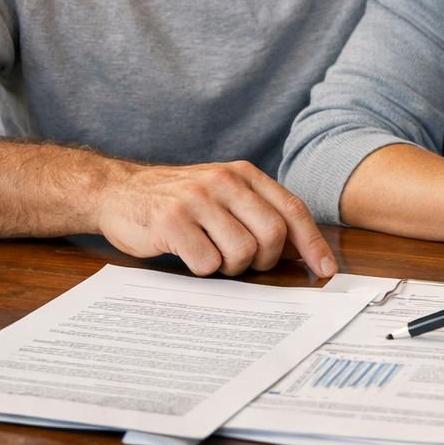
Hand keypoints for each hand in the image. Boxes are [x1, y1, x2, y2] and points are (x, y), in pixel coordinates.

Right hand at [96, 161, 335, 277]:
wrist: (118, 191)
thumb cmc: (179, 200)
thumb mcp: (223, 194)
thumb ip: (259, 213)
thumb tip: (303, 250)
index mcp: (244, 174)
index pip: (292, 210)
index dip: (312, 243)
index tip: (325, 270)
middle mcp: (224, 181)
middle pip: (272, 235)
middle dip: (265, 261)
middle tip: (245, 265)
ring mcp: (197, 199)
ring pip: (241, 253)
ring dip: (230, 268)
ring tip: (212, 256)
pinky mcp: (171, 221)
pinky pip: (206, 263)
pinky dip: (203, 269)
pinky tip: (188, 255)